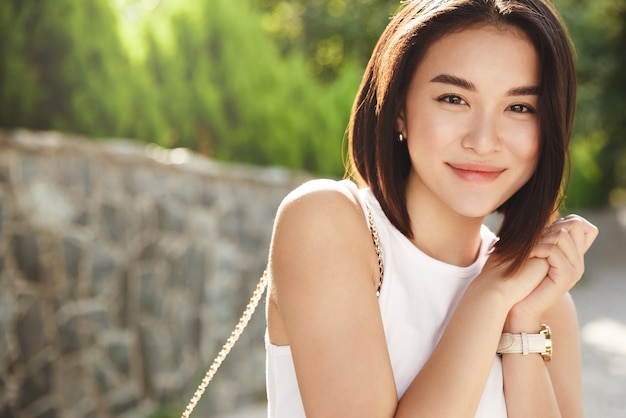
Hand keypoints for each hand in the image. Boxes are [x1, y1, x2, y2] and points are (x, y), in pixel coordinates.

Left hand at [506, 215, 597, 330]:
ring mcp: (574, 270)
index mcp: (572, 255)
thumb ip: (540, 237)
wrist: (515, 307)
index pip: (581, 224)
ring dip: (540, 239)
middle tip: (531, 243)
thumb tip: (540, 217)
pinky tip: (527, 256)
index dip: (562, 221)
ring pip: (562, 236)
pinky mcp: (566, 278)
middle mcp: (577, 261)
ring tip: (527, 250)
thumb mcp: (530, 252)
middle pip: (574, 225)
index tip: (541, 233)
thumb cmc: (516, 277)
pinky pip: (554, 251)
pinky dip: (537, 249)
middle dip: (548, 228)